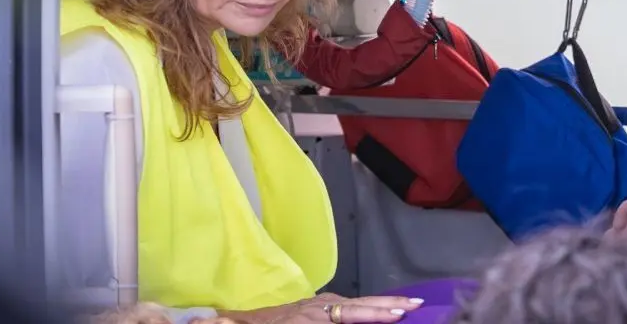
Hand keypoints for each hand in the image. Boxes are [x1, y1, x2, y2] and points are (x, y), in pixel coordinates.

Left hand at [232, 293, 422, 323]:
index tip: (394, 314)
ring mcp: (320, 306)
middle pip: (358, 306)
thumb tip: (212, 320)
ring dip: (384, 304)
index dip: (370, 314)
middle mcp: (317, 308)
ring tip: (411, 304)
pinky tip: (386, 308)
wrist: (237, 322)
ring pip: (358, 304)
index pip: (346, 314)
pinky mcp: (321, 308)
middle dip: (387, 306)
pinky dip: (371, 306)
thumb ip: (236, 322)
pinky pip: (350, 306)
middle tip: (415, 305)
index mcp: (306, 316)